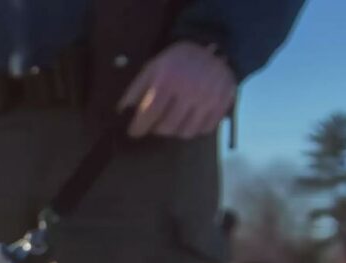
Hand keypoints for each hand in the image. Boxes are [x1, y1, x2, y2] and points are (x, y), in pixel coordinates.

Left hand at [118, 41, 236, 138]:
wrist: (214, 46)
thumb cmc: (177, 60)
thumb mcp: (152, 68)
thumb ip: (136, 89)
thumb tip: (121, 111)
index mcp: (168, 80)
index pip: (150, 113)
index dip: (139, 127)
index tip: (134, 132)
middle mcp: (189, 91)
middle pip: (168, 127)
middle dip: (157, 129)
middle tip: (155, 123)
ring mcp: (209, 98)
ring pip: (186, 132)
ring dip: (175, 131)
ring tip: (172, 121)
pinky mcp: (223, 103)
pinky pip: (206, 129)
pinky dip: (195, 129)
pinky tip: (190, 119)